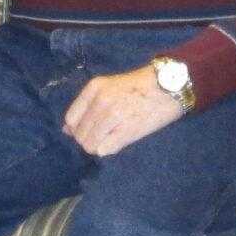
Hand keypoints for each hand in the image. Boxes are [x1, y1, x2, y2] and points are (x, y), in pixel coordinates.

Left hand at [63, 65, 186, 157]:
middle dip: (88, 140)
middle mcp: (101, 101)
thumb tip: (67, 130)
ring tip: (111, 138)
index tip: (89, 129)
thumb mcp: (108, 87)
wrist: (169, 86)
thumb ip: (87, 106)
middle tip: (104, 135)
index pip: (71, 119)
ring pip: (91, 145)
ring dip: (98, 146)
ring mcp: (114, 116)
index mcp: (94, 88)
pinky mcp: (127, 130)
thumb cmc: (138, 86)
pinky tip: (118, 141)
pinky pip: (105, 150)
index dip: (77, 129)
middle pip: (80, 136)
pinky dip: (109, 149)